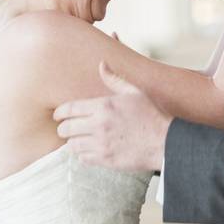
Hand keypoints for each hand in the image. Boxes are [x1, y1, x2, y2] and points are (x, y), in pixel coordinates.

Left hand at [53, 62, 170, 171]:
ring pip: (72, 145)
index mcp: (104, 106)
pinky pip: (82, 158)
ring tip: (79, 138)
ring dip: (73, 141)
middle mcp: (99, 125)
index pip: (68, 109)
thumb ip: (114, 79)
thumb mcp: (134, 92)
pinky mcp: (105, 160)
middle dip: (64, 127)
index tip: (58, 114)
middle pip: (65, 128)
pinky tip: (90, 148)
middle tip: (67, 127)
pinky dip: (83, 154)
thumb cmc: (151, 115)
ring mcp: (101, 144)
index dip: (59, 112)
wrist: (165, 142)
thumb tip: (102, 63)